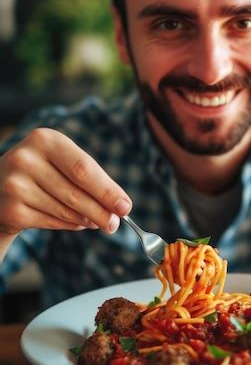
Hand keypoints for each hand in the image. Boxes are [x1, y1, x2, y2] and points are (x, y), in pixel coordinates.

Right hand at [0, 127, 131, 235]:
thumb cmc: (42, 172)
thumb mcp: (62, 164)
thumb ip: (91, 181)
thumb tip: (120, 207)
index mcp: (44, 139)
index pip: (83, 168)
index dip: (107, 190)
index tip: (125, 207)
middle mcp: (26, 159)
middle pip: (76, 193)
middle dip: (101, 211)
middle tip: (116, 225)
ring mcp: (14, 185)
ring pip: (65, 210)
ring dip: (86, 219)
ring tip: (95, 220)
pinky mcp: (10, 210)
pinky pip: (52, 223)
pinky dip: (69, 225)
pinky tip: (75, 222)